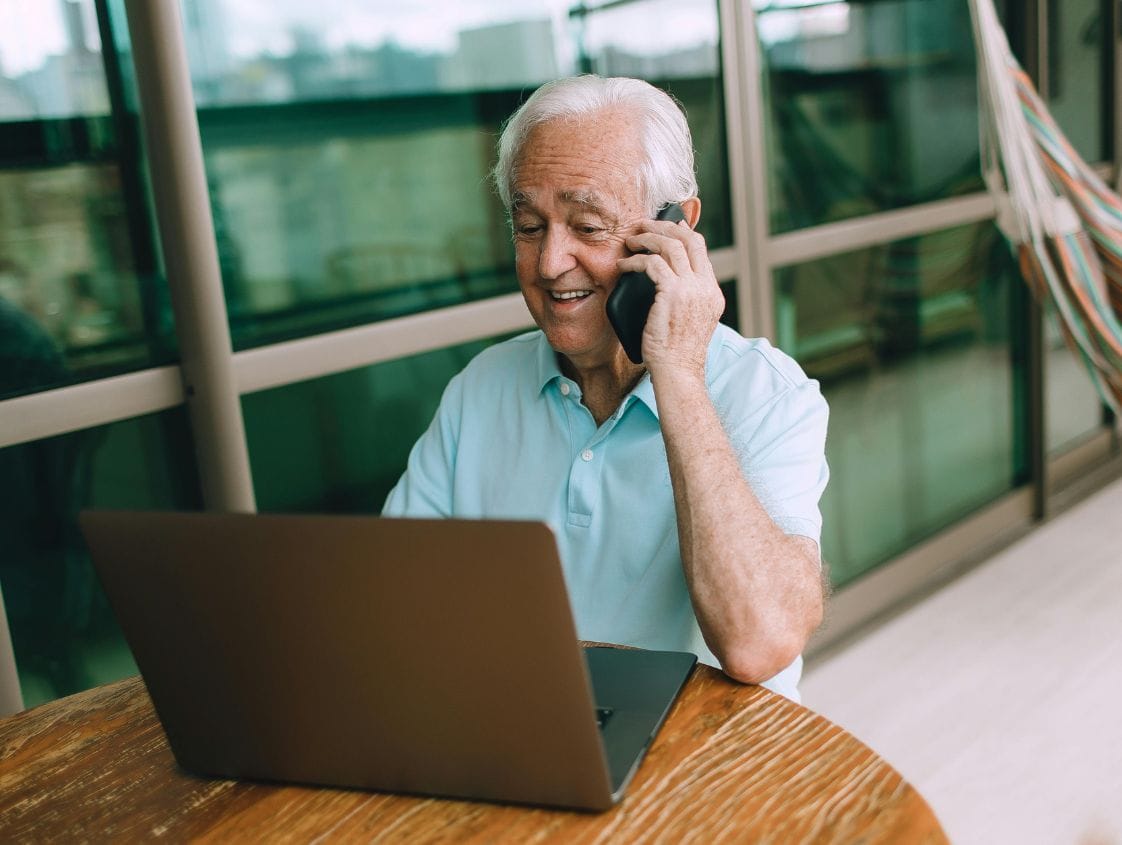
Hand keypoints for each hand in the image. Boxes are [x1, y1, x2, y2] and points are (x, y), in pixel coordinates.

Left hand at [617, 220, 724, 378]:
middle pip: (690, 239)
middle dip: (665, 227)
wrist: (678, 373)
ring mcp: (692, 290)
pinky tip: (623, 265)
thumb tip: (664, 282)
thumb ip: (684, 300)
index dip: (682, 234)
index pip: (700, 251)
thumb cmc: (675, 355)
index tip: (665, 227)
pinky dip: (635, 261)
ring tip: (630, 241)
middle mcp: (705, 288)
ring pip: (671, 246)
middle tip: (644, 226)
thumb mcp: (688, 323)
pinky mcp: (673, 294)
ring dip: (647, 238)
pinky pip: (652, 264)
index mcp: (712, 294)